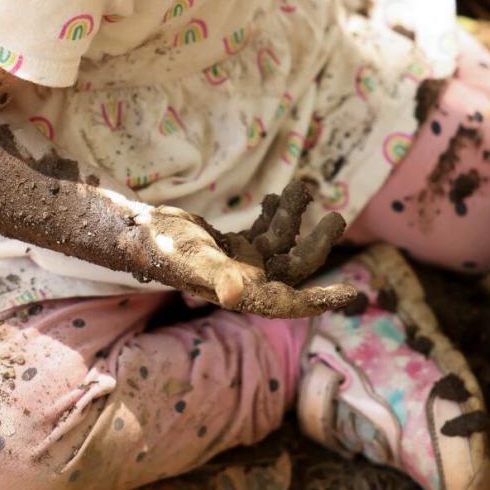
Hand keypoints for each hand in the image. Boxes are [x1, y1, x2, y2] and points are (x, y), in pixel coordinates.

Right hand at [139, 182, 356, 317]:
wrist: (139, 232)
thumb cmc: (163, 247)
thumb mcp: (192, 258)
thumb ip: (217, 276)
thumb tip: (236, 296)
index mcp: (241, 293)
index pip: (289, 302)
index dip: (320, 301)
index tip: (351, 294)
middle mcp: (246, 282)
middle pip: (293, 266)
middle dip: (316, 244)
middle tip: (337, 218)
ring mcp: (241, 264)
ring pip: (281, 244)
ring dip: (294, 218)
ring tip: (302, 187)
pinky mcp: (234, 247)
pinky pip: (265, 233)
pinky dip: (275, 216)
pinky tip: (278, 197)